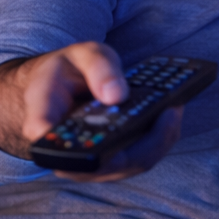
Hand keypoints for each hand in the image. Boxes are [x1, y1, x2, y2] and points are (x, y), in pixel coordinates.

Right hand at [0, 41, 182, 180]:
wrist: (57, 85)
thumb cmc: (67, 70)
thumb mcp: (81, 54)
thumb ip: (98, 68)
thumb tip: (117, 95)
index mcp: (44, 123)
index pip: (58, 149)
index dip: (86, 154)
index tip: (123, 134)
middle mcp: (67, 152)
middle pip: (109, 164)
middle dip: (146, 141)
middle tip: (170, 110)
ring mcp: (91, 160)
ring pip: (130, 164)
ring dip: (159, 139)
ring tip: (174, 108)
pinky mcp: (111, 159)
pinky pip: (140, 157)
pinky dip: (158, 138)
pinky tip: (170, 115)